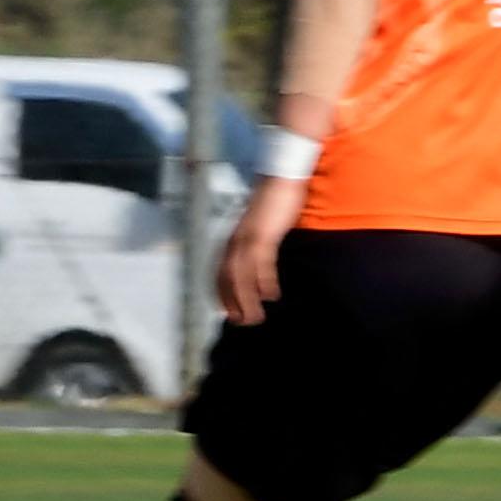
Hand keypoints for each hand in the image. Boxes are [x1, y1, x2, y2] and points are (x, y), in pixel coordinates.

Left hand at [216, 178, 305, 323]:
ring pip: (242, 276)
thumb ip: (256, 243)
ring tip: (256, 318)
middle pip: (228, 279)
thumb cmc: (273, 202)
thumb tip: (259, 262)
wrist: (281, 177)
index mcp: (232, 239)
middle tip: (242, 323)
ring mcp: (247, 237)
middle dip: (233, 304)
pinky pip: (261, 264)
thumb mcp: (260, 227)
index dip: (222, 295)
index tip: (228, 313)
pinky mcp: (263, 234)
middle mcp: (234, 240)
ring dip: (248, 300)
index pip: (219, 273)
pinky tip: (272, 295)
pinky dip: (265, 282)